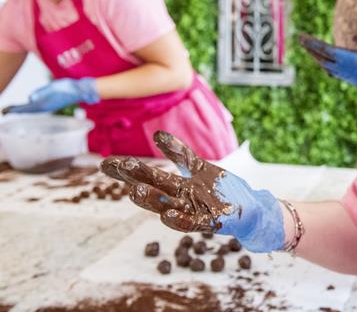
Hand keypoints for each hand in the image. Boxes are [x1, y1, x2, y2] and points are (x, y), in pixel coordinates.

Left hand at [4, 78, 99, 112]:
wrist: (81, 90)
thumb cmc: (70, 88)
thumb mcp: (54, 87)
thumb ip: (42, 93)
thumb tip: (30, 98)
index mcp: (45, 104)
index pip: (27, 108)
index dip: (16, 110)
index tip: (6, 111)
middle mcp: (45, 106)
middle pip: (27, 109)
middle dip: (16, 110)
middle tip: (4, 111)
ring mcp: (47, 105)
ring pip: (30, 108)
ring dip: (21, 108)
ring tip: (10, 109)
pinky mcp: (50, 102)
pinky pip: (36, 105)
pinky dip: (28, 106)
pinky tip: (25, 105)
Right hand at [100, 131, 284, 252]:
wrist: (250, 210)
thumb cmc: (222, 190)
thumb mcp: (200, 167)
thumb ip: (179, 154)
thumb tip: (156, 134)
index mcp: (177, 186)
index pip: (148, 175)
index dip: (128, 170)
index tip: (105, 163)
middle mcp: (181, 198)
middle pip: (153, 187)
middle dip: (133, 178)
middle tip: (111, 167)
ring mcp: (194, 209)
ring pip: (167, 205)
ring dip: (151, 200)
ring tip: (134, 190)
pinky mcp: (210, 220)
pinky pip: (191, 222)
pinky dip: (179, 219)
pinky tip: (166, 215)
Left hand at [299, 34, 356, 90]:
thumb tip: (356, 38)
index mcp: (351, 61)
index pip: (327, 50)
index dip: (313, 43)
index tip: (301, 37)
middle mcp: (347, 70)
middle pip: (323, 59)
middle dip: (311, 49)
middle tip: (300, 40)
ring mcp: (350, 77)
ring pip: (328, 67)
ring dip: (318, 58)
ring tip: (310, 49)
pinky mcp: (355, 80)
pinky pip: (335, 73)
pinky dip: (326, 65)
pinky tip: (326, 65)